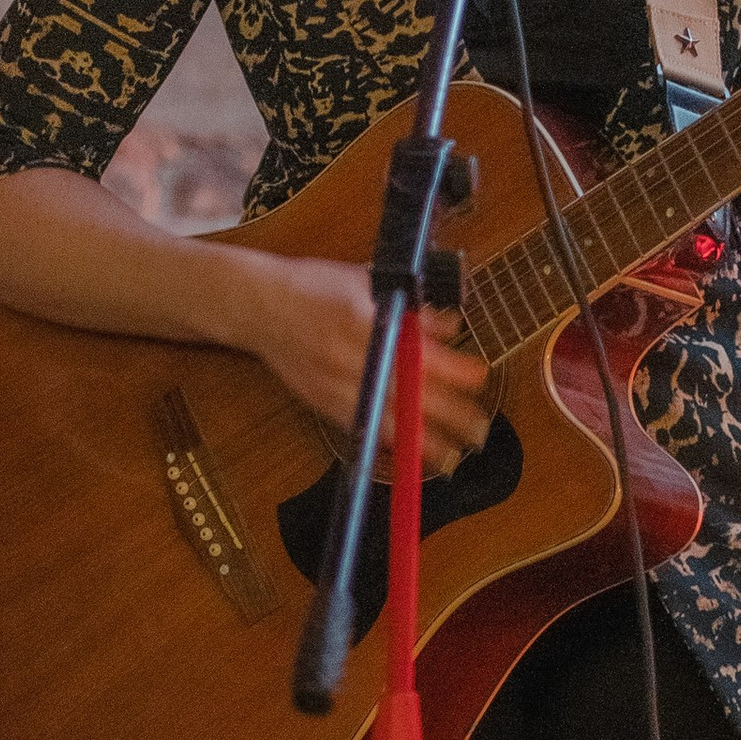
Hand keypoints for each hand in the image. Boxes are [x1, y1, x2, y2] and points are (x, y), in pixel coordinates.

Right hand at [235, 253, 490, 477]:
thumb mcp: (368, 283)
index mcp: (365, 323)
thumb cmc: (314, 287)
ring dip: (422, 442)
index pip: (419, 352)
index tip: (479, 376)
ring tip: (452, 456)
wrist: (261, 307)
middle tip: (479, 429)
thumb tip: (451, 326)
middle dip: (448, 415)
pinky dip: (389, 444)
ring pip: (386, 420)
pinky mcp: (325, 404)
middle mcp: (352, 359)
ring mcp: (337, 386)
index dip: (452, 369)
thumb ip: (411, 308)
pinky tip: (411, 454)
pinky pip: (363, 429)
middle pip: (408, 394)